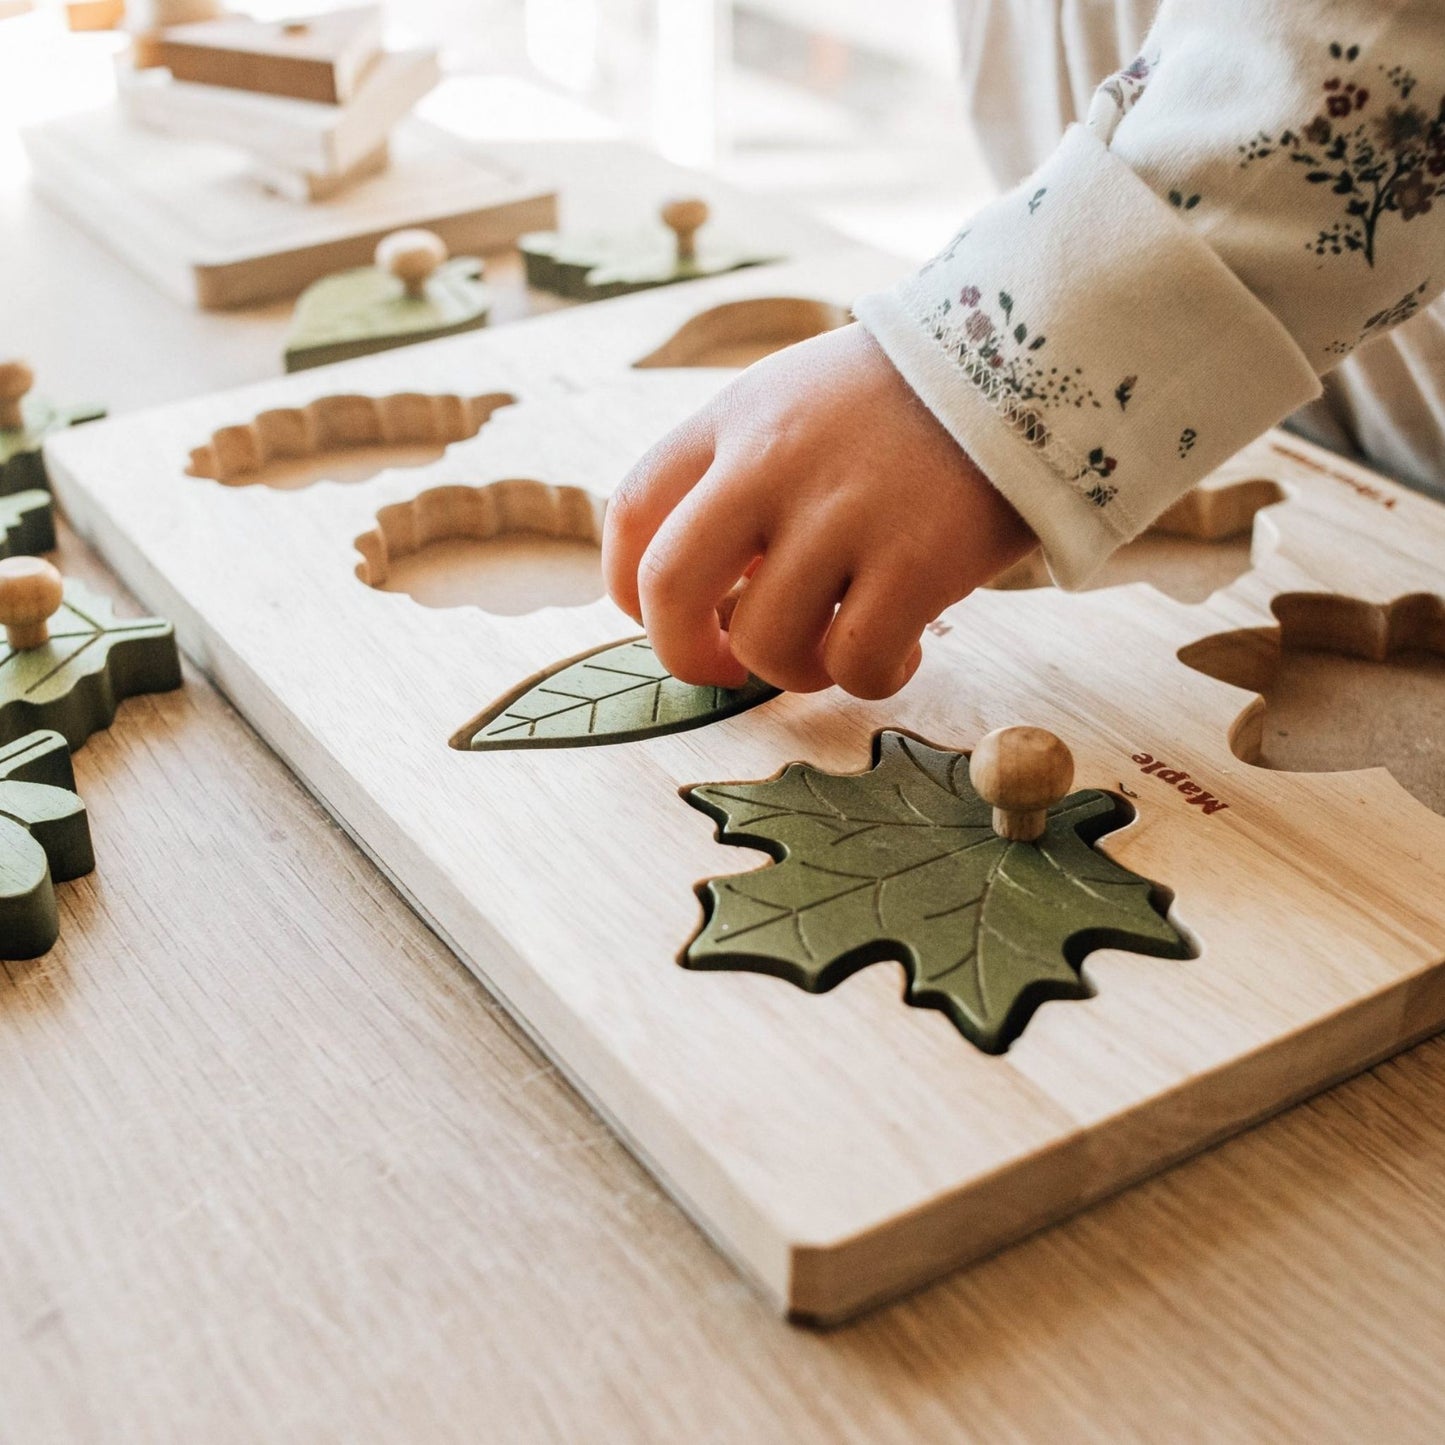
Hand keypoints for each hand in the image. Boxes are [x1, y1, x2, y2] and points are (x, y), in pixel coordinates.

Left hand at [603, 323, 1036, 698]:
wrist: (1034, 346)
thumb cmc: (906, 398)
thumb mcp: (795, 400)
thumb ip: (738, 475)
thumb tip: (709, 594)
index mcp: (732, 420)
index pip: (631, 516)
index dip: (631, 592)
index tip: (666, 618)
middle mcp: (772, 462)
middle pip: (670, 589)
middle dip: (684, 655)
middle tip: (724, 669)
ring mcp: (844, 511)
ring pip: (766, 643)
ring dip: (794, 671)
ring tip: (836, 648)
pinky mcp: (918, 558)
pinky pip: (856, 663)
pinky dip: (871, 678)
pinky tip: (901, 652)